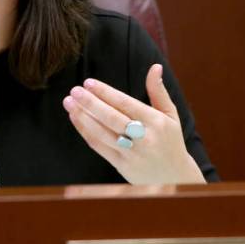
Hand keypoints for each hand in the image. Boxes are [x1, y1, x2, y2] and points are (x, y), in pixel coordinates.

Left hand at [62, 64, 203, 183]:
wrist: (175, 177)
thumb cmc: (170, 141)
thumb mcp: (170, 115)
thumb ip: (158, 91)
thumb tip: (155, 66)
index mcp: (156, 122)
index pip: (126, 104)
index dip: (106, 93)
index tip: (89, 82)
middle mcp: (144, 137)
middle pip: (112, 118)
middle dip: (90, 103)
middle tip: (74, 91)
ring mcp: (132, 153)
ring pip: (102, 133)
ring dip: (83, 117)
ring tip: (69, 103)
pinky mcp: (122, 165)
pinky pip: (99, 146)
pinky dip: (85, 132)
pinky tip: (75, 119)